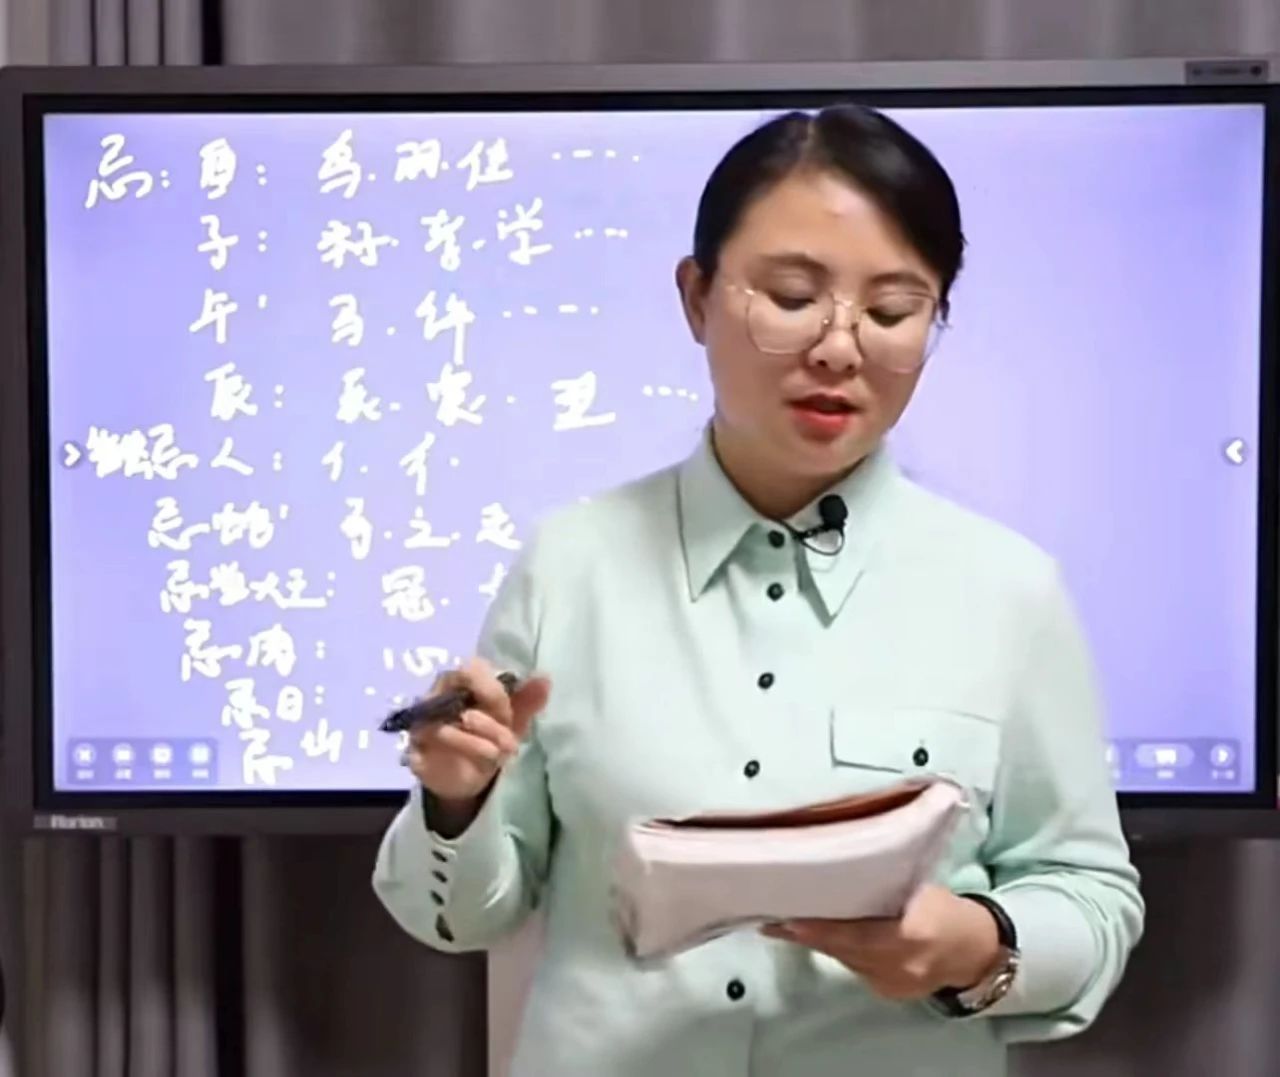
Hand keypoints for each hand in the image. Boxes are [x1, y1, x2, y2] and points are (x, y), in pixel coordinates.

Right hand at [404, 657, 550, 803]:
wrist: (465, 775)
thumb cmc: (487, 737)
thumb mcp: (512, 721)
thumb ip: (526, 701)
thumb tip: (545, 679)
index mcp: (461, 682)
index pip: (470, 668)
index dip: (492, 689)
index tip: (509, 712)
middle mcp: (436, 698)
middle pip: (455, 695)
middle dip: (489, 718)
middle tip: (511, 739)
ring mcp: (423, 724)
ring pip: (446, 726)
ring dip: (479, 741)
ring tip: (503, 753)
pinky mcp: (416, 752)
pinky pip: (434, 750)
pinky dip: (463, 753)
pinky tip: (483, 762)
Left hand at [761, 884, 1001, 1001]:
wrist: (978, 951)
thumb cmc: (947, 909)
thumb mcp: (920, 889)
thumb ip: (884, 885)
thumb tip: (841, 869)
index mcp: (912, 934)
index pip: (856, 933)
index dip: (820, 928)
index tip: (789, 919)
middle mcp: (901, 965)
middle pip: (843, 948)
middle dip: (808, 933)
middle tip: (773, 917)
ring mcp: (894, 984)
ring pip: (845, 959)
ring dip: (818, 941)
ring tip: (786, 923)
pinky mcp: (888, 992)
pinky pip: (855, 968)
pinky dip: (838, 951)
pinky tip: (818, 937)